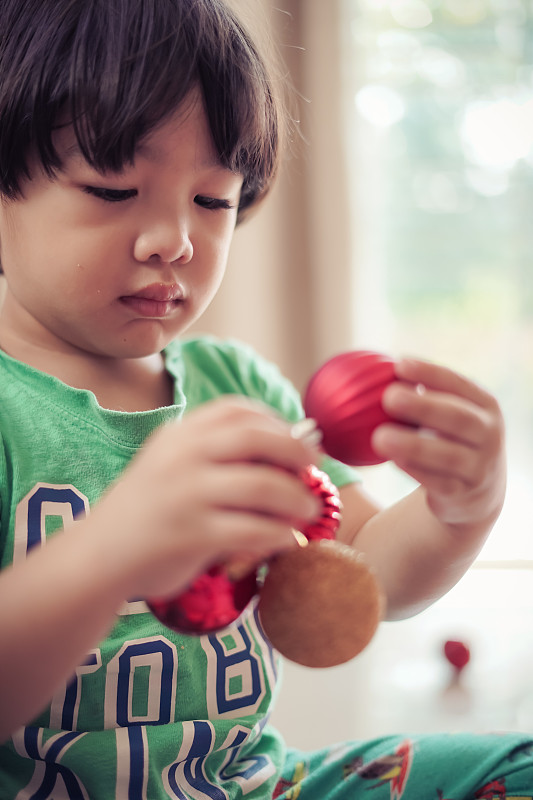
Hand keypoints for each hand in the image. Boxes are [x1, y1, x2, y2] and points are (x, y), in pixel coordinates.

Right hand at [93, 396, 320, 598]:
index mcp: (180, 434)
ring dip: (297, 498)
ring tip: (309, 508)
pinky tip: (287, 539)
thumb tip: (285, 449)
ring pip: (262, 486)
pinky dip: (280, 534)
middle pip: (256, 439)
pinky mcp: (193, 534)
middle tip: (314, 467)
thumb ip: (212, 452)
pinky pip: (253, 529)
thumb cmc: (146, 507)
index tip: (297, 437)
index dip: (275, 420)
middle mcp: (184, 456)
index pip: (237, 410)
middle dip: (296, 451)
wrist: (101, 553)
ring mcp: (188, 494)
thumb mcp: (169, 463)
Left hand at [371, 358, 505, 530]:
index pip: (460, 384)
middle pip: (459, 418)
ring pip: (448, 455)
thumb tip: (373, 370)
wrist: (476, 491)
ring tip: (380, 437)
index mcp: (485, 405)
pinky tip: (394, 460)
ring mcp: (479, 466)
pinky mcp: (463, 494)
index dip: (431, 373)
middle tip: (388, 397)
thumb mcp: (450, 413)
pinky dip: (416, 470)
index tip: (399, 365)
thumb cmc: (450, 437)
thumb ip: (423, 394)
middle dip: (424, 407)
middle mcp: (489, 434)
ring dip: (413, 445)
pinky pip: (439, 482)